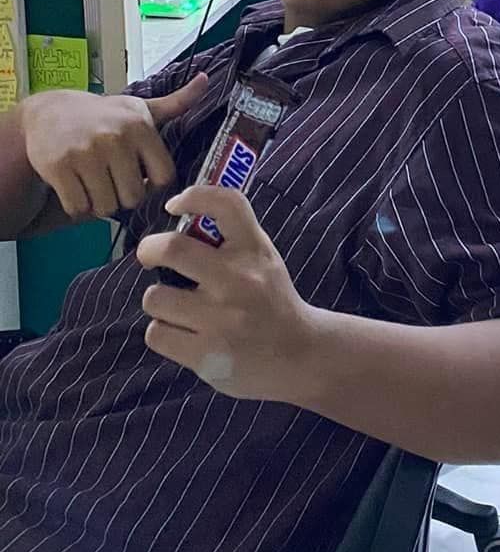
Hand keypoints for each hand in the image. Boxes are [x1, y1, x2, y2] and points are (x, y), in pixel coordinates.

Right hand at [23, 77, 206, 220]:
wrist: (48, 112)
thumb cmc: (103, 115)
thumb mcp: (140, 108)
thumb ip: (176, 102)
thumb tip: (205, 80)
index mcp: (140, 126)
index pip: (164, 178)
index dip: (153, 184)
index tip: (140, 176)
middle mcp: (115, 138)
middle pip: (134, 198)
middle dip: (124, 197)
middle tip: (113, 181)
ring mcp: (86, 153)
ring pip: (106, 207)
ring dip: (100, 204)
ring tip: (95, 183)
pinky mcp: (59, 167)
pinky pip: (78, 208)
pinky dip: (77, 206)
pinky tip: (76, 187)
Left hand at [137, 185, 320, 400]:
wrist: (299, 355)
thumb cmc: (272, 301)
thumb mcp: (263, 260)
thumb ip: (232, 239)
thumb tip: (183, 216)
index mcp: (254, 251)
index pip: (226, 204)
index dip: (193, 196)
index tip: (175, 206)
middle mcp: (237, 280)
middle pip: (172, 248)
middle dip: (149, 249)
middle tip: (150, 255)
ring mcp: (220, 319)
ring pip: (155, 297)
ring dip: (159, 300)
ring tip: (176, 307)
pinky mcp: (205, 354)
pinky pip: (157, 333)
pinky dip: (164, 332)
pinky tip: (182, 333)